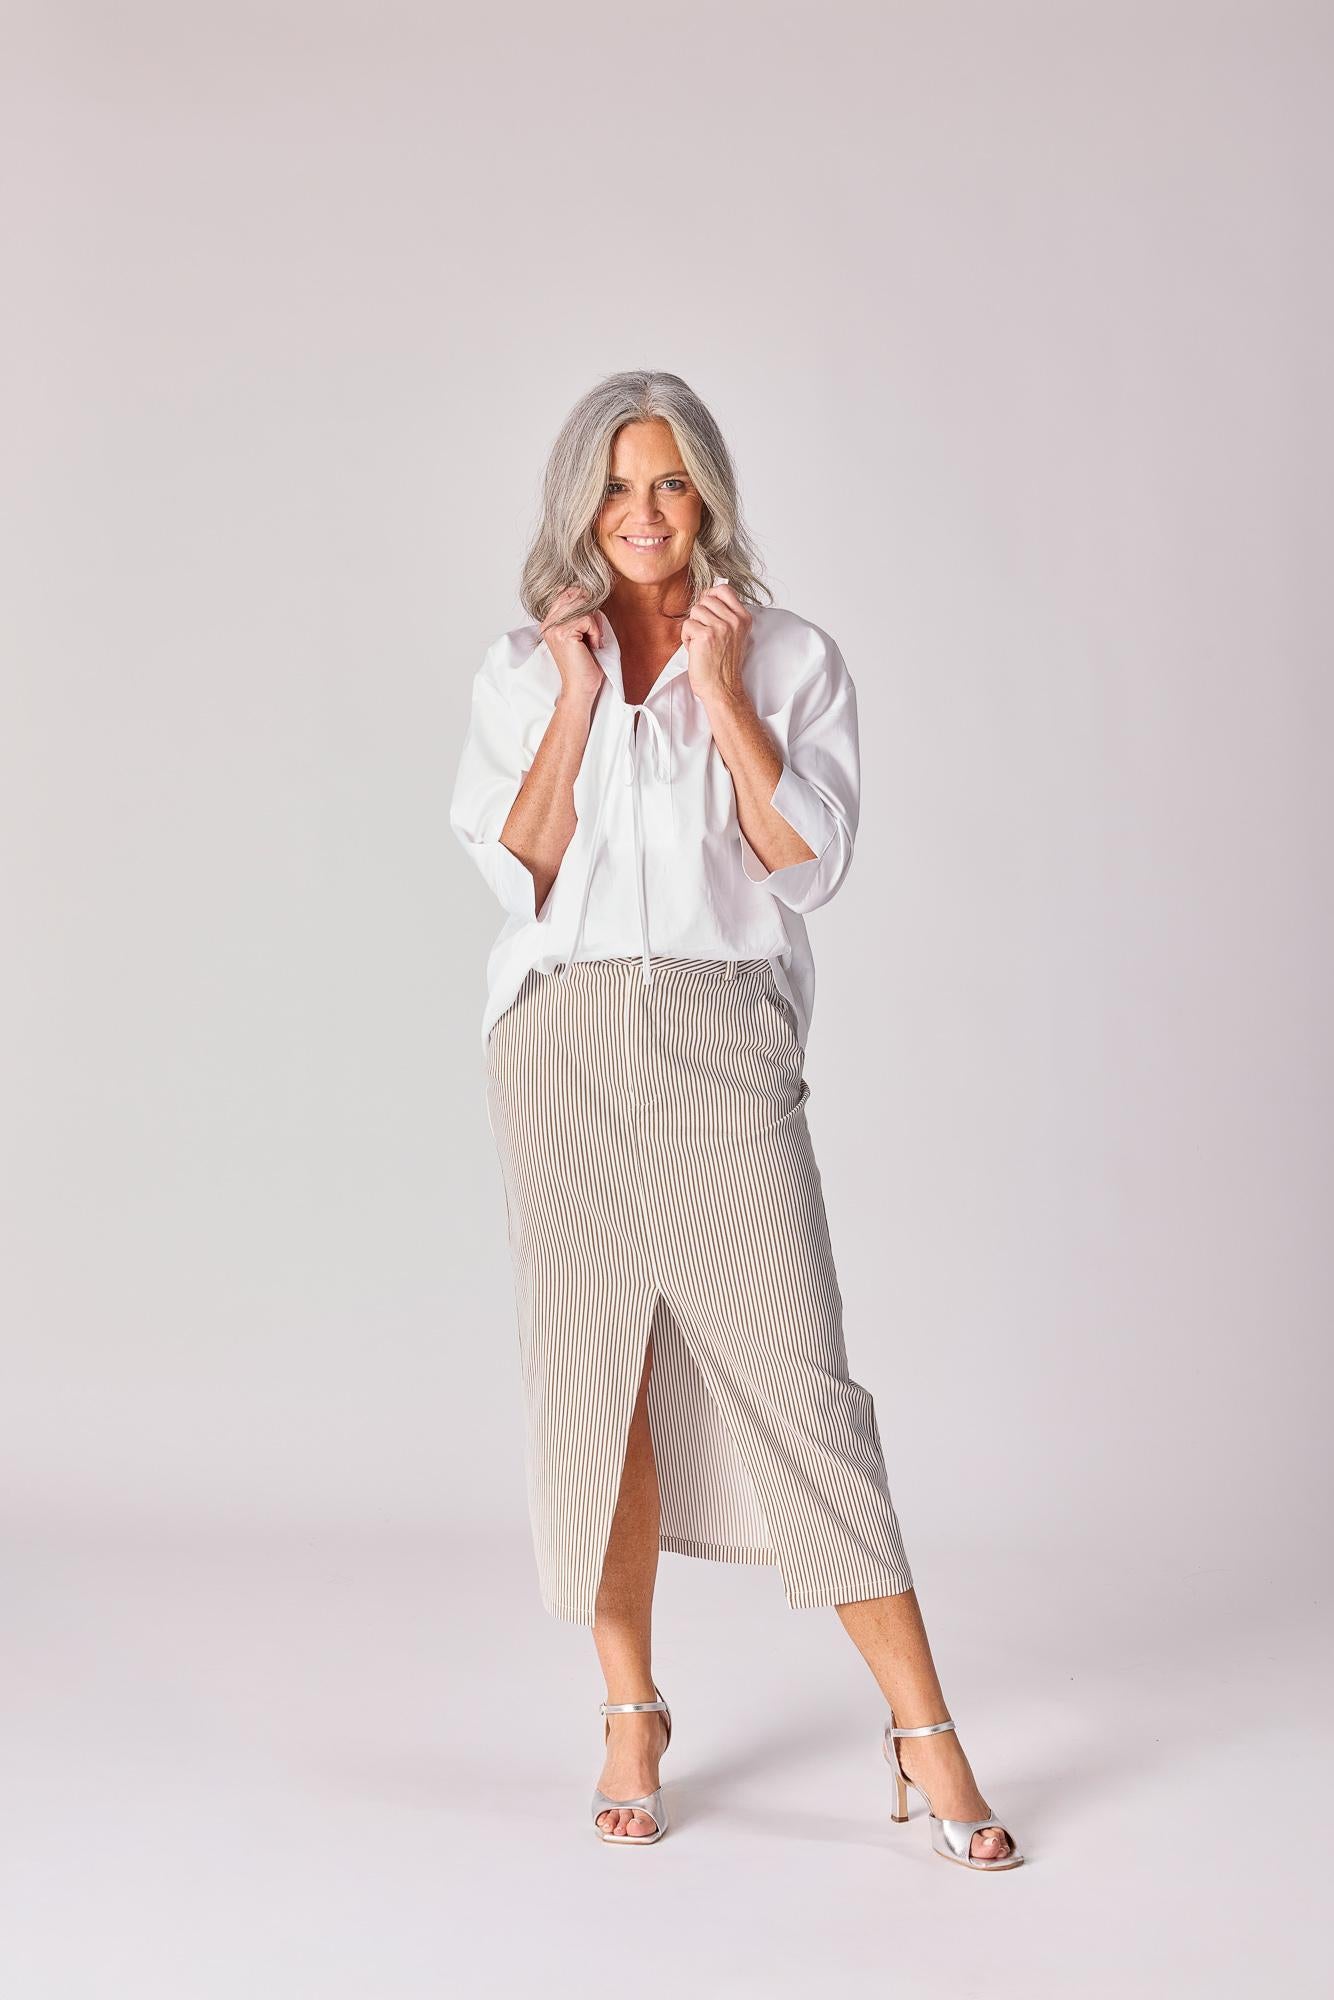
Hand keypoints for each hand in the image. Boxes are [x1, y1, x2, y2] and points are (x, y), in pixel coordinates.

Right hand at [540, 586, 606, 706]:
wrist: (580, 688)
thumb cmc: (584, 664)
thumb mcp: (582, 634)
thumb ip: (580, 614)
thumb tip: (589, 594)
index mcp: (550, 623)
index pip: (567, 593)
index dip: (584, 602)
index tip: (590, 625)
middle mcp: (549, 624)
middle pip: (574, 596)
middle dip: (590, 612)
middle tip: (593, 634)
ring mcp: (554, 628)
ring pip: (583, 607)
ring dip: (594, 624)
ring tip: (592, 641)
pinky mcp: (563, 634)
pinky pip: (587, 619)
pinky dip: (596, 632)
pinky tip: (592, 646)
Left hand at [683, 580, 751, 702]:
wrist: (722, 688)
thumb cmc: (724, 665)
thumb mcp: (734, 635)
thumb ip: (726, 614)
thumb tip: (708, 593)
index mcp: (744, 618)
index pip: (724, 590)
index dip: (711, 596)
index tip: (708, 612)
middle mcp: (734, 621)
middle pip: (706, 599)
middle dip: (700, 616)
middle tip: (705, 635)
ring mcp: (721, 627)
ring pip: (695, 610)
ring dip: (693, 627)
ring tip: (701, 643)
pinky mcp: (705, 635)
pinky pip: (687, 625)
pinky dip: (686, 638)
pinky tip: (696, 650)